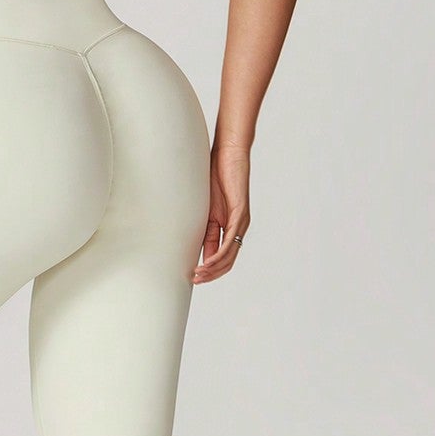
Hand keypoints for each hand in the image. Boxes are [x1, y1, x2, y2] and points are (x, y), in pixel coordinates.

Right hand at [192, 141, 250, 283]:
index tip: (193, 277)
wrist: (228, 154)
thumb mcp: (206, 208)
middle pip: (228, 260)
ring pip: (230, 255)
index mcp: (230, 225)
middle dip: (211, 274)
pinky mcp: (240, 214)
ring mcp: (241, 221)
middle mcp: (238, 227)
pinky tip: (208, 262)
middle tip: (195, 281)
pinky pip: (230, 241)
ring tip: (198, 275)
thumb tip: (199, 248)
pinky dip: (219, 254)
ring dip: (213, 268)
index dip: (209, 269)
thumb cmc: (216, 175)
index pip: (222, 256)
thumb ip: (206, 228)